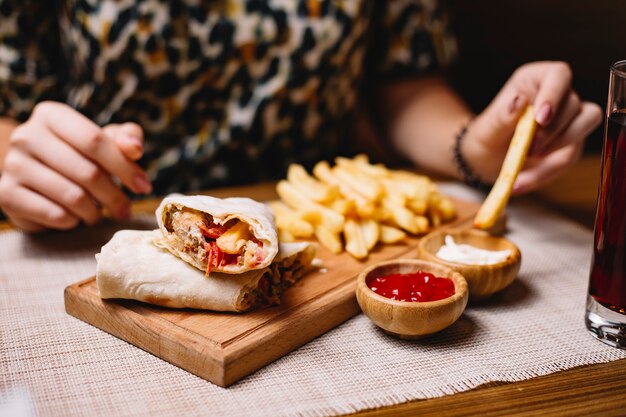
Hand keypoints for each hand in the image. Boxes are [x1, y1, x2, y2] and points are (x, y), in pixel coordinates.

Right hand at [0, 101, 151, 231]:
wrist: (34, 175)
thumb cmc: (79, 155)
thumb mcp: (104, 141)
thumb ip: (125, 139)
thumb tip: (135, 148)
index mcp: (51, 115)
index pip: (94, 140)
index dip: (124, 166)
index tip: (144, 186)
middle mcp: (26, 136)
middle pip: (87, 172)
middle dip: (114, 195)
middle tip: (126, 209)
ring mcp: (13, 165)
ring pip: (73, 197)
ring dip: (94, 211)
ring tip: (99, 212)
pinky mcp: (6, 194)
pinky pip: (55, 215)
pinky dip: (73, 221)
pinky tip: (75, 217)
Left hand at [465, 61, 602, 194]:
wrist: (484, 160)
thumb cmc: (485, 136)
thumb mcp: (486, 128)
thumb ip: (503, 116)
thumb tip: (518, 102)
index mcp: (534, 80)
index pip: (558, 74)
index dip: (554, 94)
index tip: (540, 118)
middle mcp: (556, 95)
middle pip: (574, 104)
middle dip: (554, 130)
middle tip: (529, 148)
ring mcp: (568, 119)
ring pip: (585, 124)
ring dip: (559, 147)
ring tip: (526, 160)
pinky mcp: (570, 144)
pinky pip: (569, 157)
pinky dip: (547, 172)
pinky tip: (523, 181)